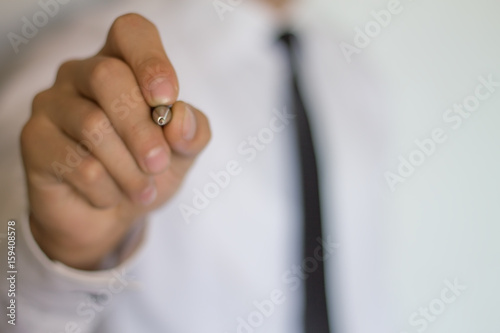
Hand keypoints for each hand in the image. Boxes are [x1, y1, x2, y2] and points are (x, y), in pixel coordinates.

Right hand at [20, 14, 210, 269]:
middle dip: (142, 129)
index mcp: (122, 64)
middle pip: (108, 77)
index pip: (131, 32)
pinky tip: (110, 196)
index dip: (151, 61)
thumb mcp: (182, 152)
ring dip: (129, 169)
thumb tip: (180, 117)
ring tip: (144, 190)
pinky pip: (77, 164)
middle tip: (158, 163)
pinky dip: (106, 190)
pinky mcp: (34, 140)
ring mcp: (52, 104)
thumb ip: (192, 132)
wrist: (110, 215)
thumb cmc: (146, 170)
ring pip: (93, 126)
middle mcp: (81, 74)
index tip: (166, 99)